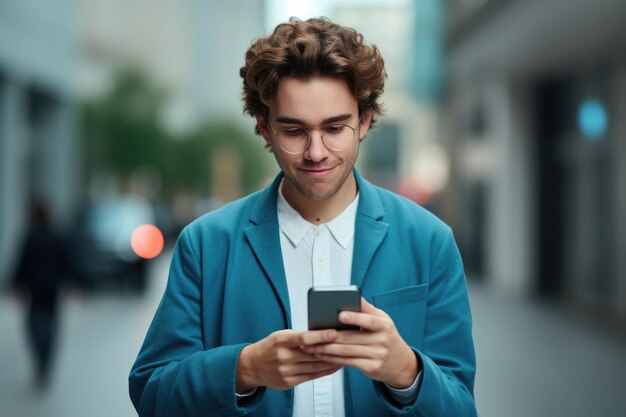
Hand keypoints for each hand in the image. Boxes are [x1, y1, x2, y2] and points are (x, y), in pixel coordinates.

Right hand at [236, 329, 342, 391]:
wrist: (252, 366)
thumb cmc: (270, 346)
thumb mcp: (280, 335)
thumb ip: (298, 336)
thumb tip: (323, 332)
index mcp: (281, 340)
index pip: (303, 338)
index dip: (320, 336)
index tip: (334, 332)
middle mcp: (283, 356)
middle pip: (312, 353)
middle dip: (332, 348)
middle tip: (348, 343)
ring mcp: (286, 371)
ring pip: (315, 366)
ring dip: (333, 361)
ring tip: (346, 354)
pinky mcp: (289, 382)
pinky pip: (312, 376)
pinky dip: (325, 370)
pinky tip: (335, 365)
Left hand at [301, 297, 418, 388]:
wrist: (402, 363)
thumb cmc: (388, 336)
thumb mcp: (384, 320)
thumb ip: (368, 309)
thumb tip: (355, 295)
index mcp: (384, 325)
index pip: (369, 320)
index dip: (354, 318)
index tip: (340, 315)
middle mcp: (381, 341)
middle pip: (351, 338)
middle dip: (329, 336)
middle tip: (312, 334)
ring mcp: (377, 356)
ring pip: (346, 351)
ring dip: (326, 349)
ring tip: (310, 347)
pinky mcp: (371, 368)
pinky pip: (348, 362)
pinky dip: (333, 359)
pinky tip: (322, 356)